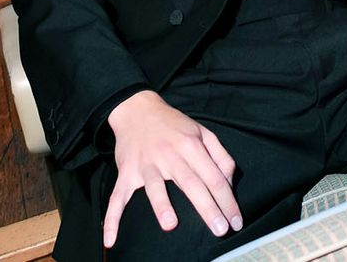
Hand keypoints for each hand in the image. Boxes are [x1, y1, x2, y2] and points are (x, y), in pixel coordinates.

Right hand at [103, 91, 241, 248]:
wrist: (137, 109)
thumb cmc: (173, 125)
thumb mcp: (202, 132)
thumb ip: (220, 156)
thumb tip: (228, 183)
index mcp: (191, 146)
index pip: (213, 177)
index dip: (227, 200)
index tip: (235, 221)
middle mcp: (169, 155)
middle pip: (191, 184)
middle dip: (208, 209)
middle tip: (220, 230)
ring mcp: (146, 165)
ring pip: (155, 186)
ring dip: (161, 205)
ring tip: (170, 224)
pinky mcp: (127, 172)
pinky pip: (118, 197)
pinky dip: (112, 217)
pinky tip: (111, 237)